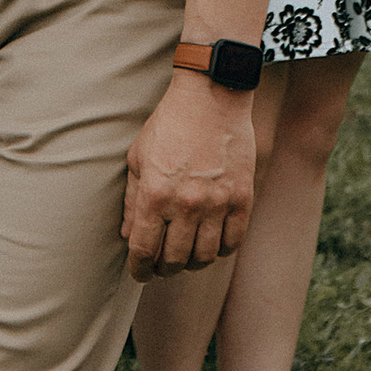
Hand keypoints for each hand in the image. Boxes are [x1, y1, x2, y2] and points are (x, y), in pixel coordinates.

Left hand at [123, 70, 256, 277]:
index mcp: (154, 195)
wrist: (211, 97)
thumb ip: (131, 201)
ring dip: (191, 262)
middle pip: (173, 260)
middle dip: (163, 269)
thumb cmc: (168, 125)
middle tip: (161, 265)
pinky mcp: (242, 198)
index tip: (139, 273)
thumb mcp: (138, 158)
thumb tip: (127, 236)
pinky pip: (232, 242)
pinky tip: (211, 242)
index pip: (142, 250)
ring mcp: (217, 203)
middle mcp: (185, 204)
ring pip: (204, 257)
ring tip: (186, 255)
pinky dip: (221, 250)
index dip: (138, 269)